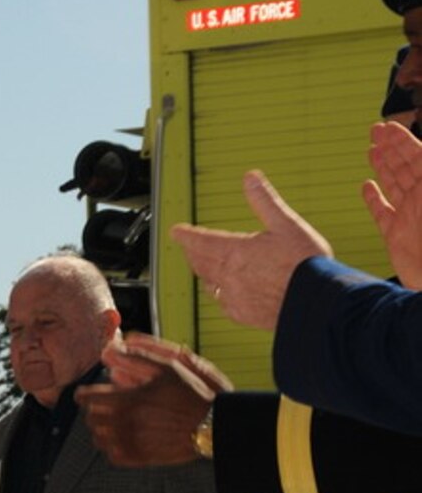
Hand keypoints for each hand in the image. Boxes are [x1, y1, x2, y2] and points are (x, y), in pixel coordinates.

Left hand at [78, 336, 225, 466]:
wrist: (214, 426)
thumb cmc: (193, 393)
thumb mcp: (168, 367)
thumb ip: (136, 357)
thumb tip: (108, 351)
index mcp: (129, 400)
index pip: (89, 399)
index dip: (83, 394)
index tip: (83, 393)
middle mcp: (126, 425)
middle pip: (91, 419)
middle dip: (93, 409)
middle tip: (102, 404)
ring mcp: (132, 444)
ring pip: (98, 438)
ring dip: (100, 428)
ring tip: (112, 420)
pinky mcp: (140, 459)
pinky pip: (112, 456)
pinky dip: (111, 446)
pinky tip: (122, 437)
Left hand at [173, 171, 332, 330]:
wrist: (316, 303)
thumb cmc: (304, 263)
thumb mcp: (286, 224)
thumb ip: (265, 201)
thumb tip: (250, 177)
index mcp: (235, 252)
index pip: (201, 241)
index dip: (186, 235)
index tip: (176, 231)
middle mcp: (229, 276)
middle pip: (201, 263)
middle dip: (193, 252)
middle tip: (188, 246)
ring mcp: (235, 297)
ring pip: (209, 284)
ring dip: (203, 272)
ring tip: (202, 266)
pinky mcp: (244, 314)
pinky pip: (223, 302)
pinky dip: (218, 293)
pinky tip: (223, 293)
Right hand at [362, 118, 421, 288]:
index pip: (418, 156)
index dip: (403, 141)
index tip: (387, 127)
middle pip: (405, 167)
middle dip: (391, 147)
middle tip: (375, 130)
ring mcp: (408, 217)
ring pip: (394, 185)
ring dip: (383, 166)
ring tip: (371, 150)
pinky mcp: (394, 236)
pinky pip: (381, 213)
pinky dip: (373, 199)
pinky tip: (367, 186)